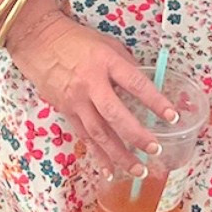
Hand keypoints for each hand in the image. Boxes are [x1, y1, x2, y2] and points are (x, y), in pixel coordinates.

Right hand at [8, 1, 176, 171]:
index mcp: (106, 62)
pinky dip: (99, 156)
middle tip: (155, 149)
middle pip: (115, 114)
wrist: (39, 41)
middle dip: (137, 135)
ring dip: (120, 155)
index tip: (172, 116)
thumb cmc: (77, 40)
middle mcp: (91, 83)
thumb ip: (125, 66)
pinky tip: (111, 171)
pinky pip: (85, 137)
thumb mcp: (107, 45)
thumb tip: (145, 88)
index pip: (136, 84)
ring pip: (100, 133)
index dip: (156, 101)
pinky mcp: (66, 112)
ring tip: (139, 169)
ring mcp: (76, 100)